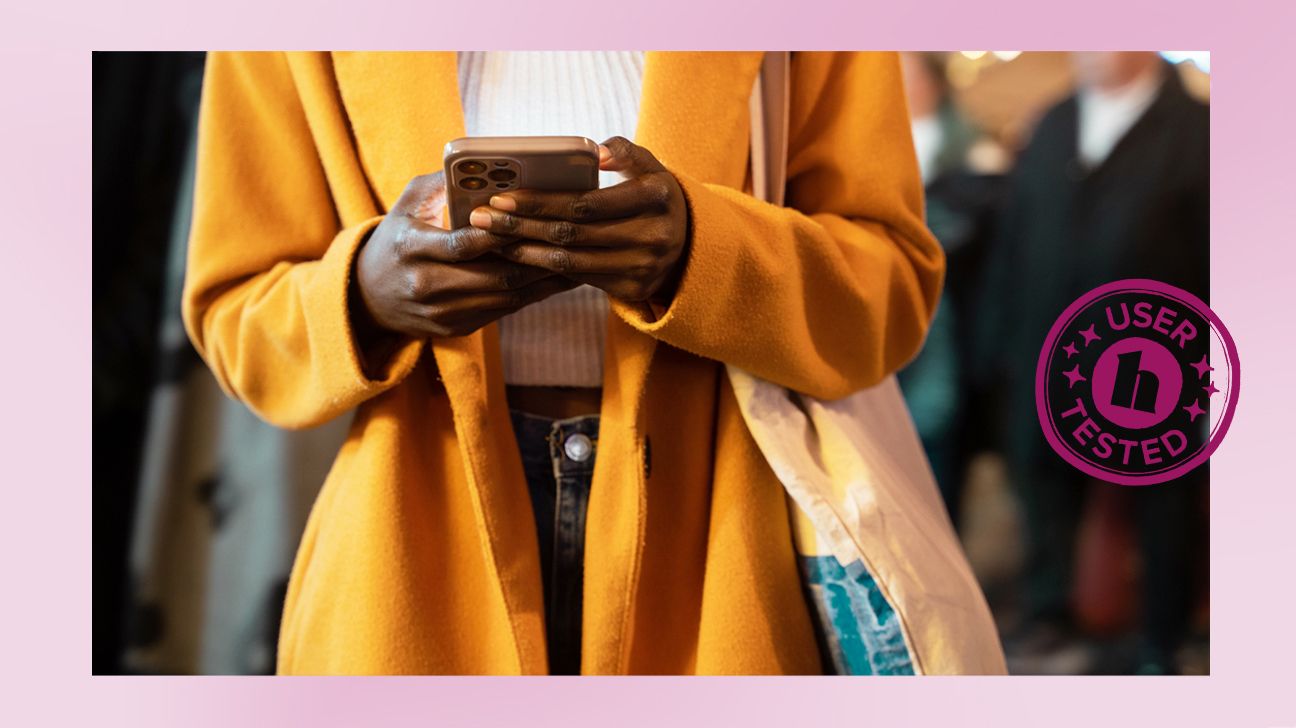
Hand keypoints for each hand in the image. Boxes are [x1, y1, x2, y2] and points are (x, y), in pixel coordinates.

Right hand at [352, 171, 577, 342]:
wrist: (369, 298)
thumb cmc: (396, 240)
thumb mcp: (407, 205)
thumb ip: (440, 183)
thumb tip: (481, 163)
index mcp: (410, 247)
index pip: (462, 244)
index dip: (500, 234)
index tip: (531, 217)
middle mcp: (425, 284)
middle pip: (494, 275)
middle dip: (535, 257)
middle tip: (569, 240)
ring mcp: (441, 311)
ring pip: (505, 297)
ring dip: (543, 280)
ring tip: (574, 259)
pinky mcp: (456, 328)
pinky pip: (502, 312)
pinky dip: (531, 295)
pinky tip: (555, 280)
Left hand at [468, 136, 689, 302]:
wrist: (689, 246)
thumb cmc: (654, 198)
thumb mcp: (651, 168)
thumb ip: (625, 151)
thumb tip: (595, 152)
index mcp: (656, 197)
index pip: (587, 202)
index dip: (542, 202)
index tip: (504, 196)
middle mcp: (652, 235)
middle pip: (572, 233)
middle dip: (521, 225)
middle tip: (482, 217)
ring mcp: (642, 266)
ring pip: (569, 261)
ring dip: (524, 250)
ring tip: (491, 239)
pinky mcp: (631, 289)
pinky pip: (576, 278)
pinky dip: (542, 267)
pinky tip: (517, 255)